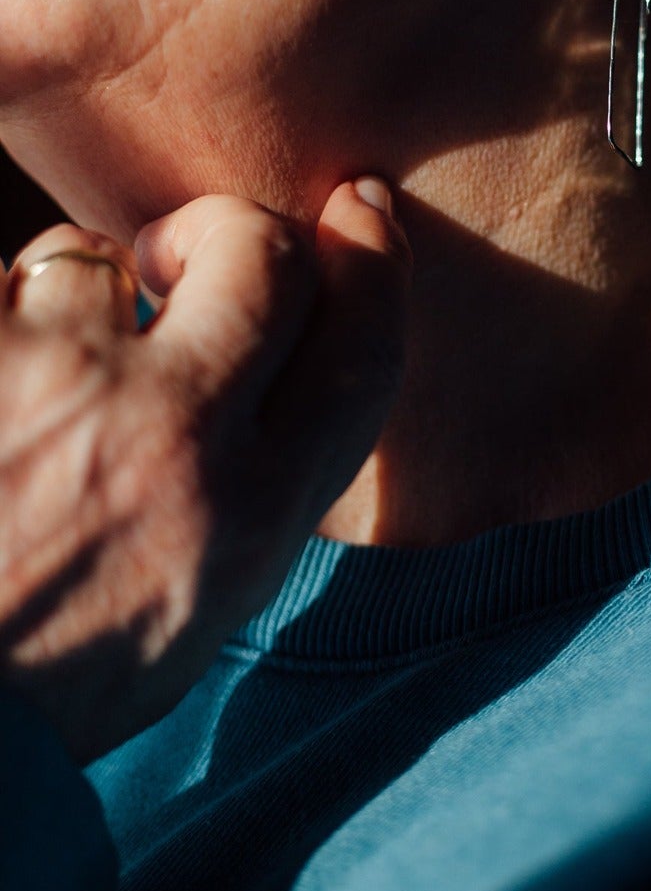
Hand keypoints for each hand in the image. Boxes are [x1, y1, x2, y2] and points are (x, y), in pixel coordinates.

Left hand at [0, 181, 408, 763]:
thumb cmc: (47, 675)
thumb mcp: (202, 605)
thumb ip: (265, 481)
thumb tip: (292, 339)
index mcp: (250, 516)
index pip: (361, 350)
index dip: (377, 263)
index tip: (361, 214)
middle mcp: (173, 436)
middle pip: (262, 253)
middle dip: (227, 231)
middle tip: (174, 259)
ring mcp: (60, 382)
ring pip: (90, 254)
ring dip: (64, 301)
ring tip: (27, 386)